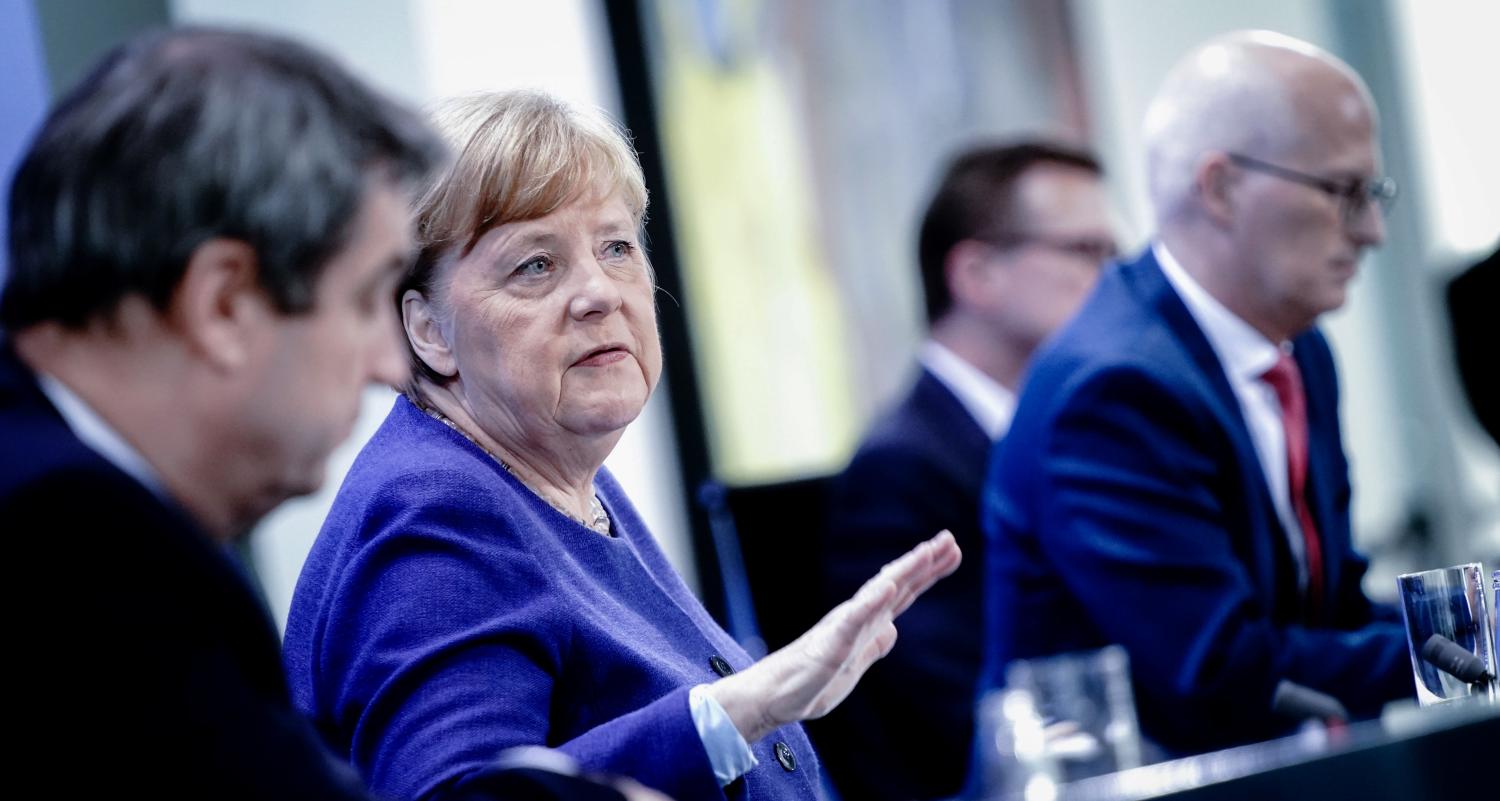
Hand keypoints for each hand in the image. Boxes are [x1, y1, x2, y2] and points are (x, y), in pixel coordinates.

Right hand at [706, 530, 960, 742]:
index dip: (928, 572)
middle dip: (924, 563)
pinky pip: (855, 619)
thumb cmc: (810, 682)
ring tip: (926, 552)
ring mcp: (845, 626)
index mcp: (866, 623)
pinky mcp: (832, 642)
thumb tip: (893, 629)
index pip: (903, 593)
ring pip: (879, 593)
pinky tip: (888, 586)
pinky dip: (873, 601)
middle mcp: (858, 617)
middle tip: (949, 539)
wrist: (775, 697)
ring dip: (903, 572)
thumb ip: (873, 645)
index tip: (951, 552)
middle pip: (897, 584)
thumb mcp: (855, 666)